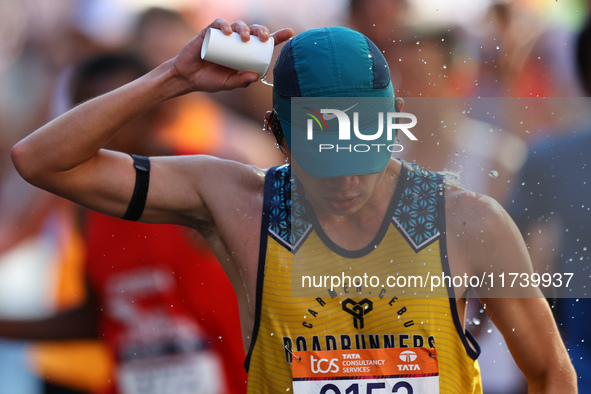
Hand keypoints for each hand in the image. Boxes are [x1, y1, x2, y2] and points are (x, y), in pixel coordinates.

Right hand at [172, 19, 293, 92]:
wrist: (187, 77)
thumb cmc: (210, 80)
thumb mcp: (228, 84)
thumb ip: (241, 81)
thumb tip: (255, 76)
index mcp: (244, 54)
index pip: (263, 43)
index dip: (277, 36)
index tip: (289, 33)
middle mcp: (235, 43)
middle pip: (252, 31)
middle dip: (261, 30)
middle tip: (264, 38)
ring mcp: (222, 36)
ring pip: (237, 25)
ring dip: (244, 28)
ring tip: (244, 38)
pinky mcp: (209, 33)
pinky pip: (218, 24)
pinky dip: (224, 25)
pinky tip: (227, 31)